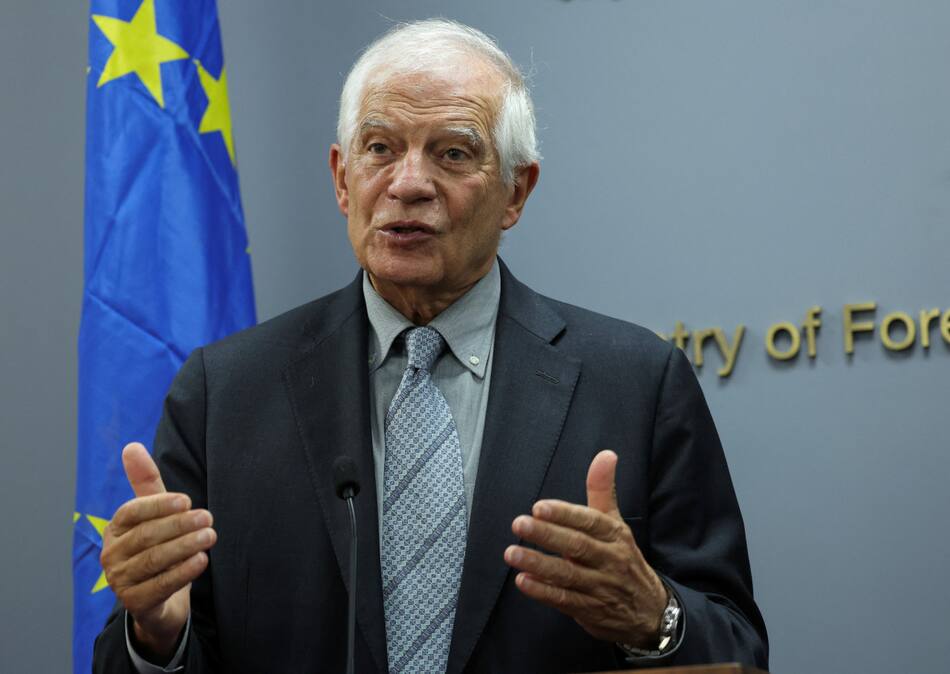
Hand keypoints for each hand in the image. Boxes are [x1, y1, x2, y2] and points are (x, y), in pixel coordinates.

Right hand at [100, 442, 215, 658]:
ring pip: (154, 560)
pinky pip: (160, 586)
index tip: (186, 500)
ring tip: (210, 536)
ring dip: (184, 546)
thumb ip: (147, 483)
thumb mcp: (155, 514)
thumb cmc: (157, 547)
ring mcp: (121, 581)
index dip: (157, 505)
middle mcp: (112, 555)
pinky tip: (202, 560)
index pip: (131, 512)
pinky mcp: (135, 603)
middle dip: (179, 525)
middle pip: (146, 536)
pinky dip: (182, 572)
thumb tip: (132, 446)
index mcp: (115, 529)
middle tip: (208, 517)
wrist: (159, 599)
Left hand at [505, 449, 667, 648]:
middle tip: (520, 523)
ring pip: (568, 575)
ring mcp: (600, 587)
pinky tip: (523, 581)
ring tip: (512, 553)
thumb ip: (602, 490)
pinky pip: (565, 600)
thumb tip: (605, 454)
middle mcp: (609, 560)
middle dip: (547, 535)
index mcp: (614, 535)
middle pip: (577, 546)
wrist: (649, 610)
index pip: (590, 522)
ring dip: (538, 564)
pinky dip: (543, 592)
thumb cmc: (623, 558)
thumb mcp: (615, 523)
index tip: (540, 506)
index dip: (565, 514)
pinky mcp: (589, 610)